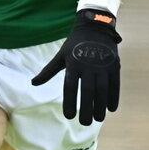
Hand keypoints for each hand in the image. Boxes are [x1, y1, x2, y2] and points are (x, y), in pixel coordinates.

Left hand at [31, 9, 121, 124]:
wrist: (95, 26)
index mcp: (73, 64)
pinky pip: (115, 84)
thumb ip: (48, 71)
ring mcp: (103, 65)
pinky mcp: (114, 65)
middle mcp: (88, 65)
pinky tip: (111, 109)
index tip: (69, 116)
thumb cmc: (74, 44)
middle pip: (88, 91)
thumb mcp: (60, 56)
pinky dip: (114, 97)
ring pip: (103, 89)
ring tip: (98, 119)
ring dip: (101, 106)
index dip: (70, 103)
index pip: (70, 87)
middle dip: (87, 109)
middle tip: (85, 122)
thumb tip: (33, 83)